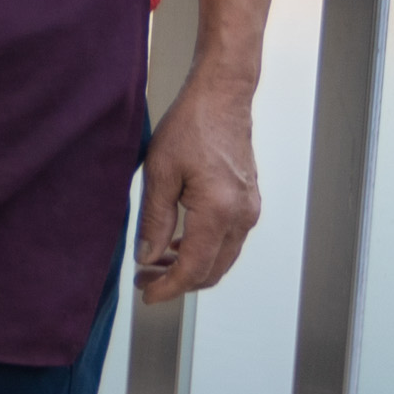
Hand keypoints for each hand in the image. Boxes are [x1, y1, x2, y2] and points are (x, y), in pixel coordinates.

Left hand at [134, 68, 264, 304]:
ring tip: (154, 263)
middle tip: (144, 280)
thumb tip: (147, 256)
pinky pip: (227, 240)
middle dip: (178, 282)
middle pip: (212, 271)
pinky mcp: (248, 203)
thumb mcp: (159, 173)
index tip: (147, 295)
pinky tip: (176, 244)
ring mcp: (249, 211)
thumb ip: (154, 220)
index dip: (169, 288)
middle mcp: (241, 216)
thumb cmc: (191, 126)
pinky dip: (203, 250)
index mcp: (219, 211)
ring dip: (190, 267)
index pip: (194, 268)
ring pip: (221, 258)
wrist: (221, 98)